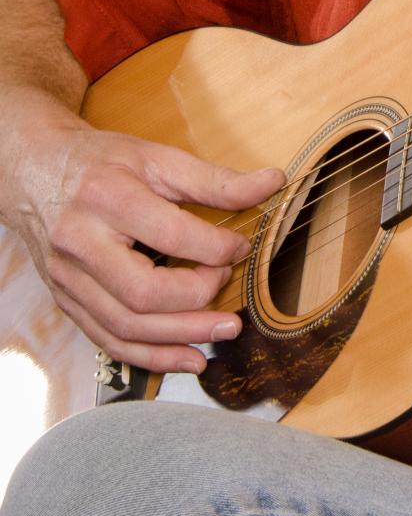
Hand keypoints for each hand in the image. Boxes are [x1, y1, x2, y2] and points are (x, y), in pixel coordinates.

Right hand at [5, 93, 282, 374]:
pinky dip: (151, 357)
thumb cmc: (101, 162)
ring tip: (224, 333)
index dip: (214, 248)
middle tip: (233, 300)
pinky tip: (189, 358)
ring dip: (180, 339)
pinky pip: (108, 341)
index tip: (240, 247)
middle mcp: (80, 242)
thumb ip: (214, 178)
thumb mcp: (156, 157)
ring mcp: (67, 278)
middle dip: (197, 303)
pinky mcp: (66, 301)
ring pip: (124, 327)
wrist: (33, 170)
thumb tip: (272, 182)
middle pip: (142, 293)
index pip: (169, 235)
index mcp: (106, 197)